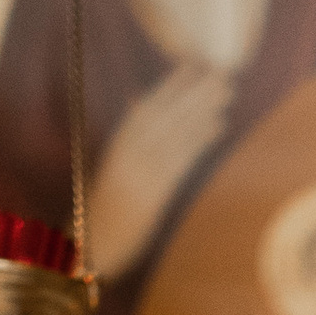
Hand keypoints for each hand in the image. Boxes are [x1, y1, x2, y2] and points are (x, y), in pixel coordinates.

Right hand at [87, 59, 233, 273]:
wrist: (90, 249)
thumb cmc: (103, 213)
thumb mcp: (112, 173)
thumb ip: (128, 142)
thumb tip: (138, 104)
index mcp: (116, 149)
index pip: (144, 109)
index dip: (169, 86)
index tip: (192, 65)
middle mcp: (126, 156)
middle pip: (163, 115)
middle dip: (191, 92)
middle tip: (219, 72)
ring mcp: (138, 174)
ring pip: (174, 133)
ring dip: (201, 110)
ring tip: (225, 91)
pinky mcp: (151, 194)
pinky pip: (179, 160)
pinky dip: (199, 140)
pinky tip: (218, 124)